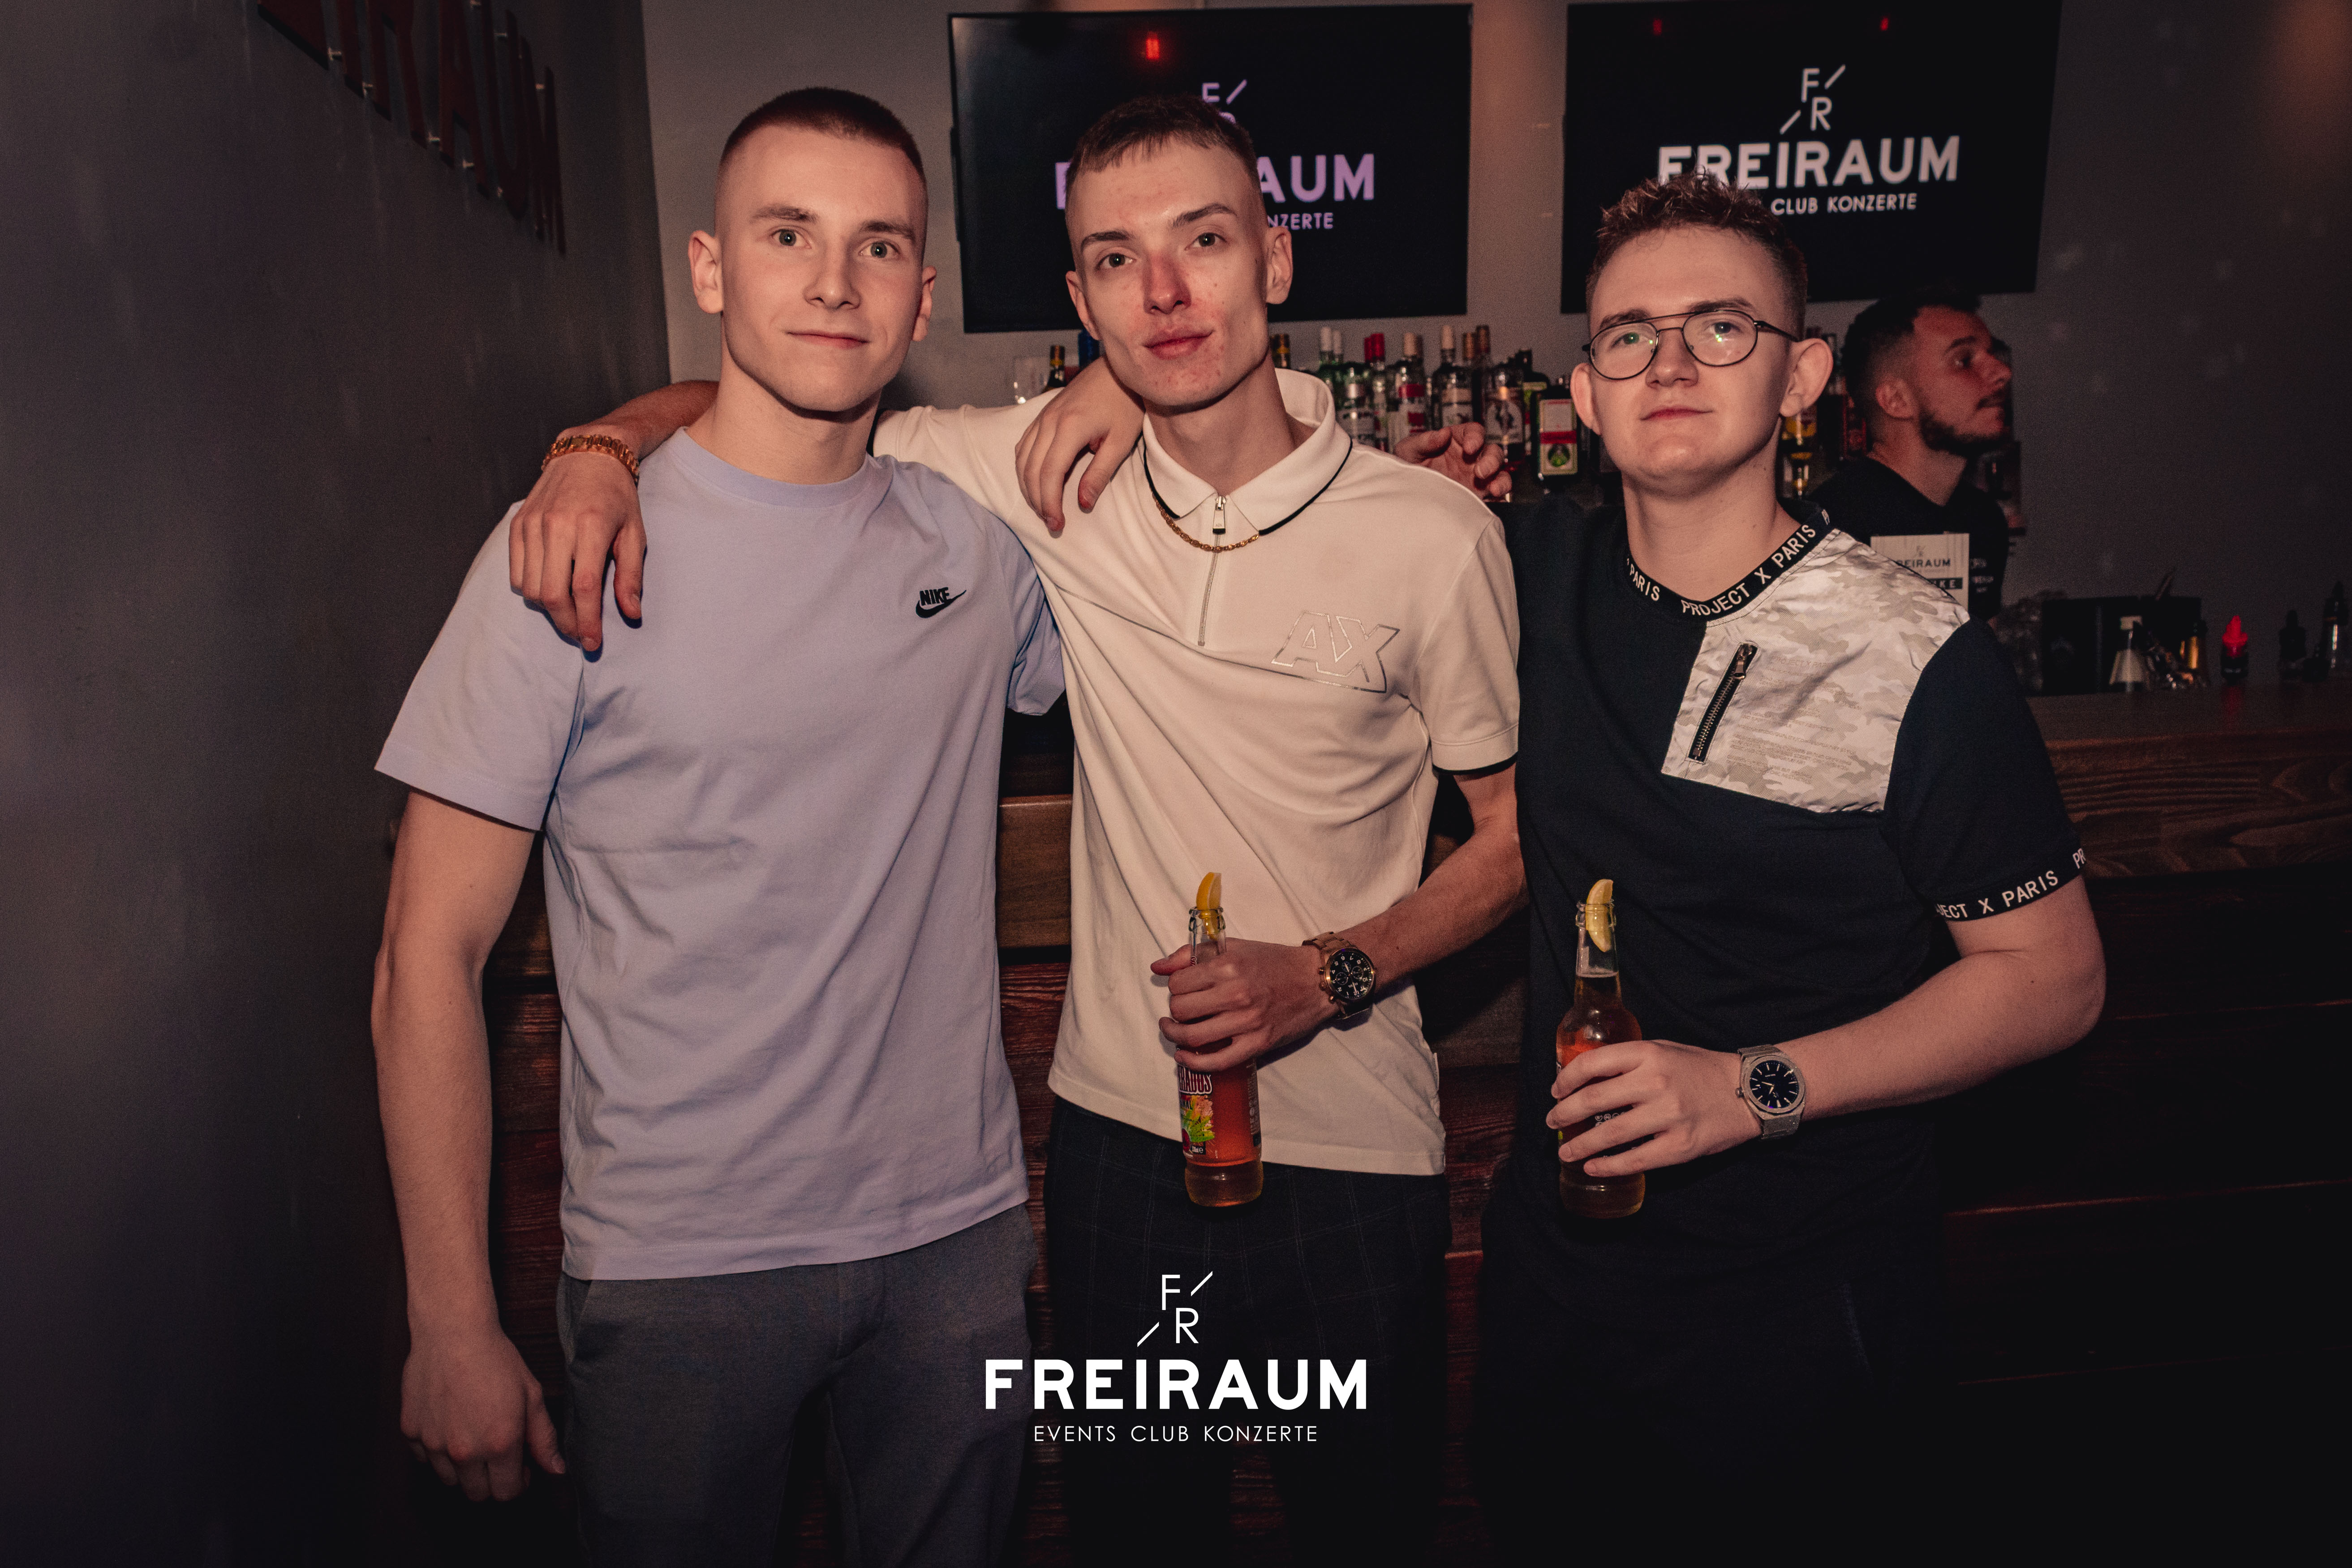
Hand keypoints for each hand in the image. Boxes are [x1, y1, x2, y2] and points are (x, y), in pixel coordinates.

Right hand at [400, 1323, 563, 1501]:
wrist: (453, 1332)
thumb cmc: (495, 1359)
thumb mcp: (532, 1395)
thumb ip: (544, 1438)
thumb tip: (556, 1470)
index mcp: (499, 1444)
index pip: (506, 1493)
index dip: (518, 1485)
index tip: (521, 1469)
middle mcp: (464, 1451)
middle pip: (476, 1494)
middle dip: (491, 1482)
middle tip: (498, 1458)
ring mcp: (433, 1443)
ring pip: (449, 1480)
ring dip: (464, 1469)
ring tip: (474, 1438)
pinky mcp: (411, 1432)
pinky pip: (425, 1459)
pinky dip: (437, 1451)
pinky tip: (450, 1426)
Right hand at [509, 427, 645, 651]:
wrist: (586, 456)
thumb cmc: (617, 498)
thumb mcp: (635, 533)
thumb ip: (631, 575)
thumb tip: (631, 614)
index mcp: (590, 527)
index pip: (584, 587)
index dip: (587, 621)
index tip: (593, 643)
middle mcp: (557, 525)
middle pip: (552, 593)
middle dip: (566, 623)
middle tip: (580, 635)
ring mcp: (532, 524)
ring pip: (530, 587)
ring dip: (548, 609)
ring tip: (568, 612)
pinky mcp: (517, 524)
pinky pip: (516, 572)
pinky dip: (530, 589)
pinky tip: (550, 589)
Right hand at [1013, 359, 1145, 532]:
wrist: (1118, 369)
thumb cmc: (1125, 404)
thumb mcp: (1120, 442)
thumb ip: (1100, 474)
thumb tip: (1083, 503)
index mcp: (1070, 428)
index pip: (1049, 474)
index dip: (1050, 503)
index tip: (1057, 524)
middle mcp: (1049, 422)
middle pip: (1031, 470)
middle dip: (1038, 501)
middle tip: (1052, 523)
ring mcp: (1043, 416)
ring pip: (1022, 459)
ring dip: (1028, 487)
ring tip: (1043, 507)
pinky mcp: (1043, 414)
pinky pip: (1023, 445)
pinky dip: (1025, 467)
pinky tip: (1035, 481)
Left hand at [1152, 938, 1338, 1072]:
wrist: (1315, 981)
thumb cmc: (1273, 962)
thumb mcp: (1233, 948)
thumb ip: (1191, 954)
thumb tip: (1157, 967)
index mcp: (1227, 966)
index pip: (1178, 984)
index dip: (1175, 987)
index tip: (1183, 989)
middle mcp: (1236, 994)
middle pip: (1181, 1010)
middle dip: (1176, 1010)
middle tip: (1184, 1009)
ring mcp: (1247, 1021)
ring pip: (1193, 1035)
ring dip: (1176, 1035)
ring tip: (1175, 1031)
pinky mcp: (1257, 1043)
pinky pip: (1217, 1061)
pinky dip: (1194, 1063)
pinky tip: (1184, 1056)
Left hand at [1395, 422, 1510, 500]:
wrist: (1406, 495)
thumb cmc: (1407, 466)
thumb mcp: (1408, 451)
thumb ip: (1424, 441)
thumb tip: (1443, 433)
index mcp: (1456, 440)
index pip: (1474, 432)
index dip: (1476, 437)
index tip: (1469, 447)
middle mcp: (1471, 456)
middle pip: (1492, 451)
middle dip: (1490, 459)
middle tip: (1479, 471)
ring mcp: (1477, 475)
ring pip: (1499, 471)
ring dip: (1500, 477)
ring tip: (1492, 487)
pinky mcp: (1479, 493)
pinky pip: (1497, 490)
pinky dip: (1500, 491)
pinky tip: (1494, 495)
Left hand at [1547, 1039, 1753, 1177]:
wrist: (1748, 1092)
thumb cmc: (1699, 1070)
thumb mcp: (1662, 1050)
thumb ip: (1627, 1061)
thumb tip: (1584, 1078)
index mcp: (1648, 1054)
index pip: (1592, 1064)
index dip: (1566, 1079)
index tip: (1556, 1091)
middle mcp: (1655, 1082)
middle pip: (1593, 1100)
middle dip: (1564, 1114)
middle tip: (1552, 1122)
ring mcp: (1668, 1116)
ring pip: (1609, 1135)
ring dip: (1580, 1145)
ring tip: (1566, 1151)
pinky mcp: (1680, 1146)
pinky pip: (1635, 1160)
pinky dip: (1608, 1166)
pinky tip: (1593, 1167)